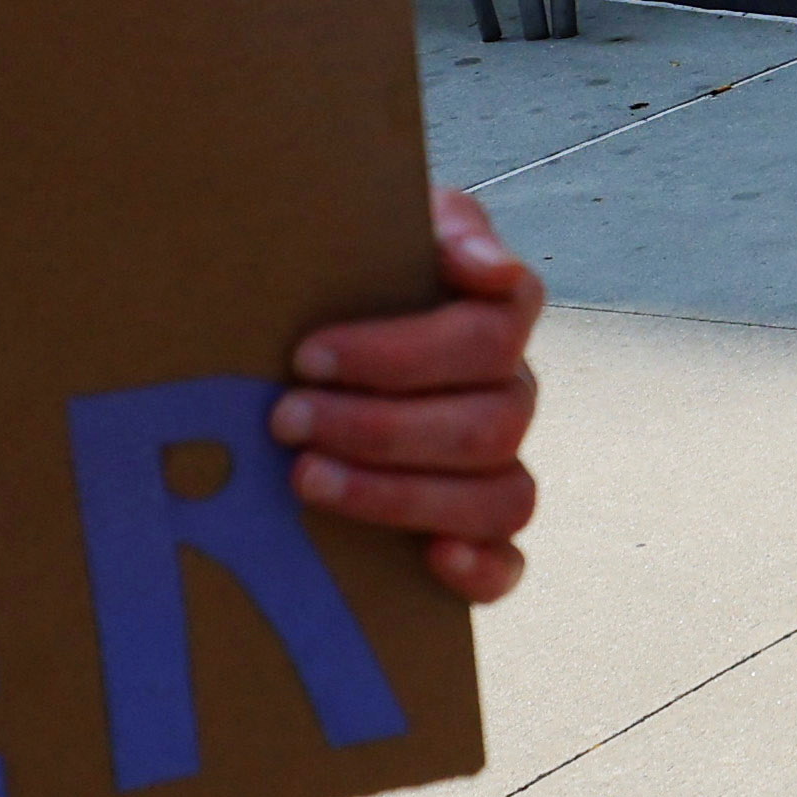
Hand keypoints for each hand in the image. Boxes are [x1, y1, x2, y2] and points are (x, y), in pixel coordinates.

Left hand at [277, 181, 541, 607]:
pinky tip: (430, 559)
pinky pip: (510, 562)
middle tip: (285, 420)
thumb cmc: (352, 270)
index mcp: (500, 316)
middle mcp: (512, 392)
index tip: (307, 356)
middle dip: (379, 428)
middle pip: (489, 424)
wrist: (315, 322)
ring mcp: (501, 465)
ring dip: (402, 495)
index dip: (400, 355)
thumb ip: (444, 229)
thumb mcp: (387, 227)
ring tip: (307, 480)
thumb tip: (491, 272)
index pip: (489, 336)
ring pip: (501, 496)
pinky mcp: (479, 529)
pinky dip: (482, 569)